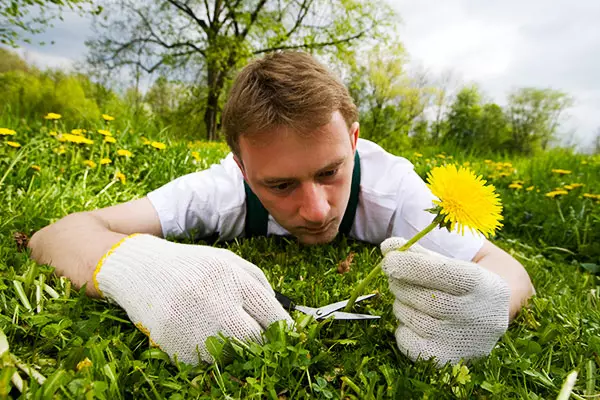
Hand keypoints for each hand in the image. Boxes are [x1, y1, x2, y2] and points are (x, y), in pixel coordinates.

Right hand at [94, 234, 292, 363]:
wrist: (141, 270)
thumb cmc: (191, 266)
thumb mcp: (228, 261)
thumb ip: (258, 283)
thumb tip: (282, 315)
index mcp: (232, 280)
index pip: (272, 315)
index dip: (284, 329)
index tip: (289, 336)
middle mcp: (216, 304)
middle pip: (255, 342)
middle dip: (258, 341)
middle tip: (252, 334)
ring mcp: (194, 328)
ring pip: (231, 355)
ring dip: (230, 347)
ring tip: (214, 324)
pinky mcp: (176, 348)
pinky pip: (205, 363)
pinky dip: (205, 353)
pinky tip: (194, 330)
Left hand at [380, 237, 509, 364]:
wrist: (490, 316)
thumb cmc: (462, 284)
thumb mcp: (449, 263)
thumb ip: (417, 253)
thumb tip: (386, 247)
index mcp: (482, 285)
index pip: (440, 273)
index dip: (410, 265)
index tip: (389, 260)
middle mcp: (477, 315)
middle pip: (423, 297)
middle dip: (401, 284)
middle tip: (396, 278)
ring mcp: (462, 341)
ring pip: (412, 318)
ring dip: (400, 304)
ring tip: (410, 299)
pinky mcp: (446, 359)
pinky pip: (406, 342)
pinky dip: (402, 328)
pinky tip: (414, 320)